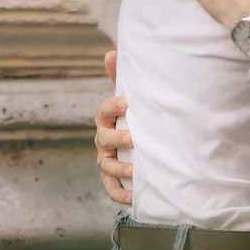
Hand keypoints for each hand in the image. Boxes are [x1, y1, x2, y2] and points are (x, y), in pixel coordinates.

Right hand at [95, 49, 132, 203]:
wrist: (146, 149)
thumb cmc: (136, 120)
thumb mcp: (132, 101)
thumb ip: (122, 80)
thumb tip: (111, 52)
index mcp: (108, 120)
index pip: (103, 112)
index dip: (112, 108)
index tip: (127, 104)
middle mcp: (104, 141)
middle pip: (104, 140)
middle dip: (117, 139)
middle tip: (134, 139)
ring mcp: (107, 161)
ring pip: (107, 166)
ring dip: (120, 169)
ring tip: (136, 171)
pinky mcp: (114, 181)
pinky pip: (112, 190)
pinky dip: (120, 194)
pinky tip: (133, 196)